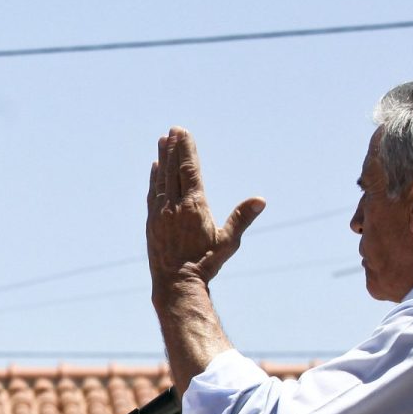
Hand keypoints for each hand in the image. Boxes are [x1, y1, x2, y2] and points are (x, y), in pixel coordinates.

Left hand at [147, 127, 263, 290]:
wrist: (176, 284)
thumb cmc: (205, 263)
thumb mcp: (228, 241)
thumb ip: (242, 218)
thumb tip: (260, 200)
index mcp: (194, 206)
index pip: (189, 171)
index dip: (186, 150)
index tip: (183, 133)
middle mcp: (174, 206)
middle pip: (173, 170)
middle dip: (173, 148)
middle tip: (173, 130)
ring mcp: (160, 214)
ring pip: (161, 179)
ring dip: (162, 159)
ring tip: (162, 140)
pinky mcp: (152, 223)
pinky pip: (153, 194)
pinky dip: (154, 179)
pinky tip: (155, 168)